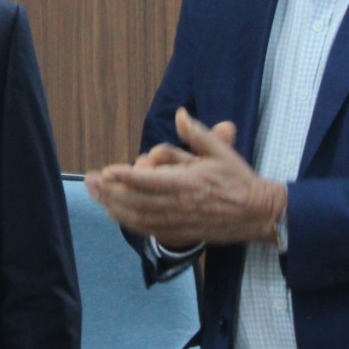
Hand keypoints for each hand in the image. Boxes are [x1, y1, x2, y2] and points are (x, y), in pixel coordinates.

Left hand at [85, 108, 286, 246]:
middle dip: (110, 192)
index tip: (107, 170)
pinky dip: (129, 223)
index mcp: (189, 183)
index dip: (125, 176)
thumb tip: (181, 114)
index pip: (149, 181)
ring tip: (96, 196)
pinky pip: (149, 230)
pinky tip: (115, 214)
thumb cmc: (238, 180)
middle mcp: (180, 205)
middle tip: (90, 181)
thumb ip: (197, 134)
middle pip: (136, 201)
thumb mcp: (221, 151)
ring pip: (139, 217)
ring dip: (114, 207)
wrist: (258, 214)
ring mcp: (179, 222)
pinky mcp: (181, 234)